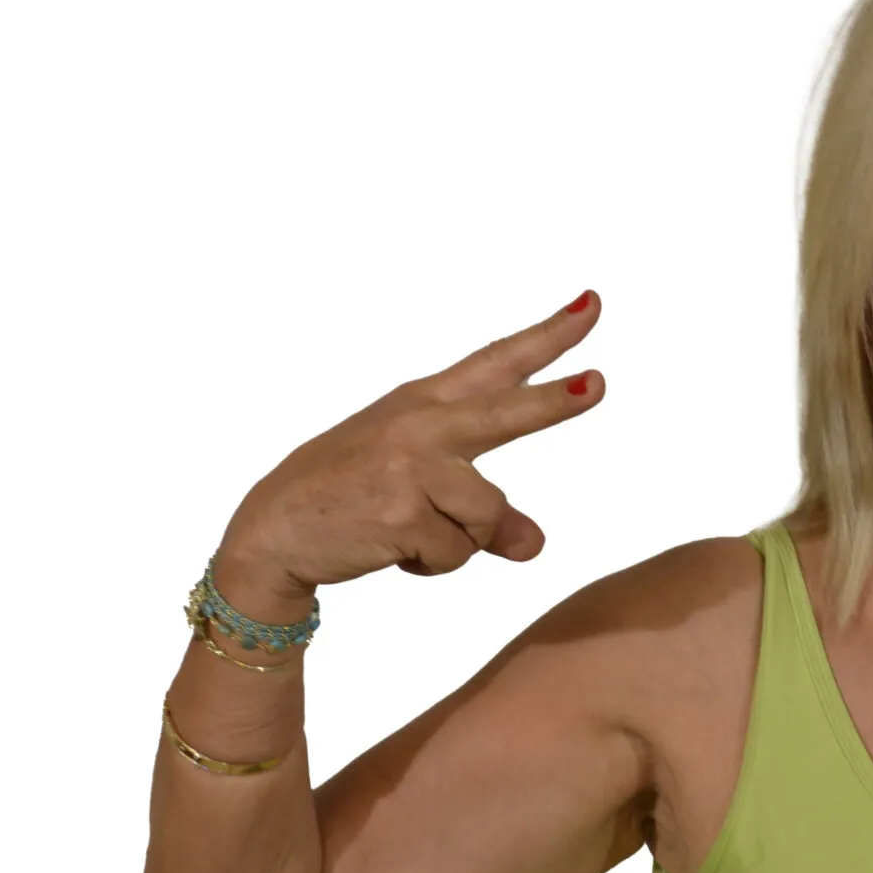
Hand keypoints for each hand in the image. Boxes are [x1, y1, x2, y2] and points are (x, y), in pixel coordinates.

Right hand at [215, 289, 608, 606]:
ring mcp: (409, 467)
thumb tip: (536, 544)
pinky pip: (456, 554)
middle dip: (556, 403)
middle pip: (506, 413)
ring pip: (488, 517)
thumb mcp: (419, 489)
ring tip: (406, 532)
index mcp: (423, 404)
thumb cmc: (350, 498)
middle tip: (599, 385)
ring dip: (457, 543)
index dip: (549, 335)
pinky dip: (430, 566)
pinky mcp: (402, 512)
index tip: (591, 306)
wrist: (273, 531)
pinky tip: (389, 547)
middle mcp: (420, 426)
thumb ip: (486, 512)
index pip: (495, 362)